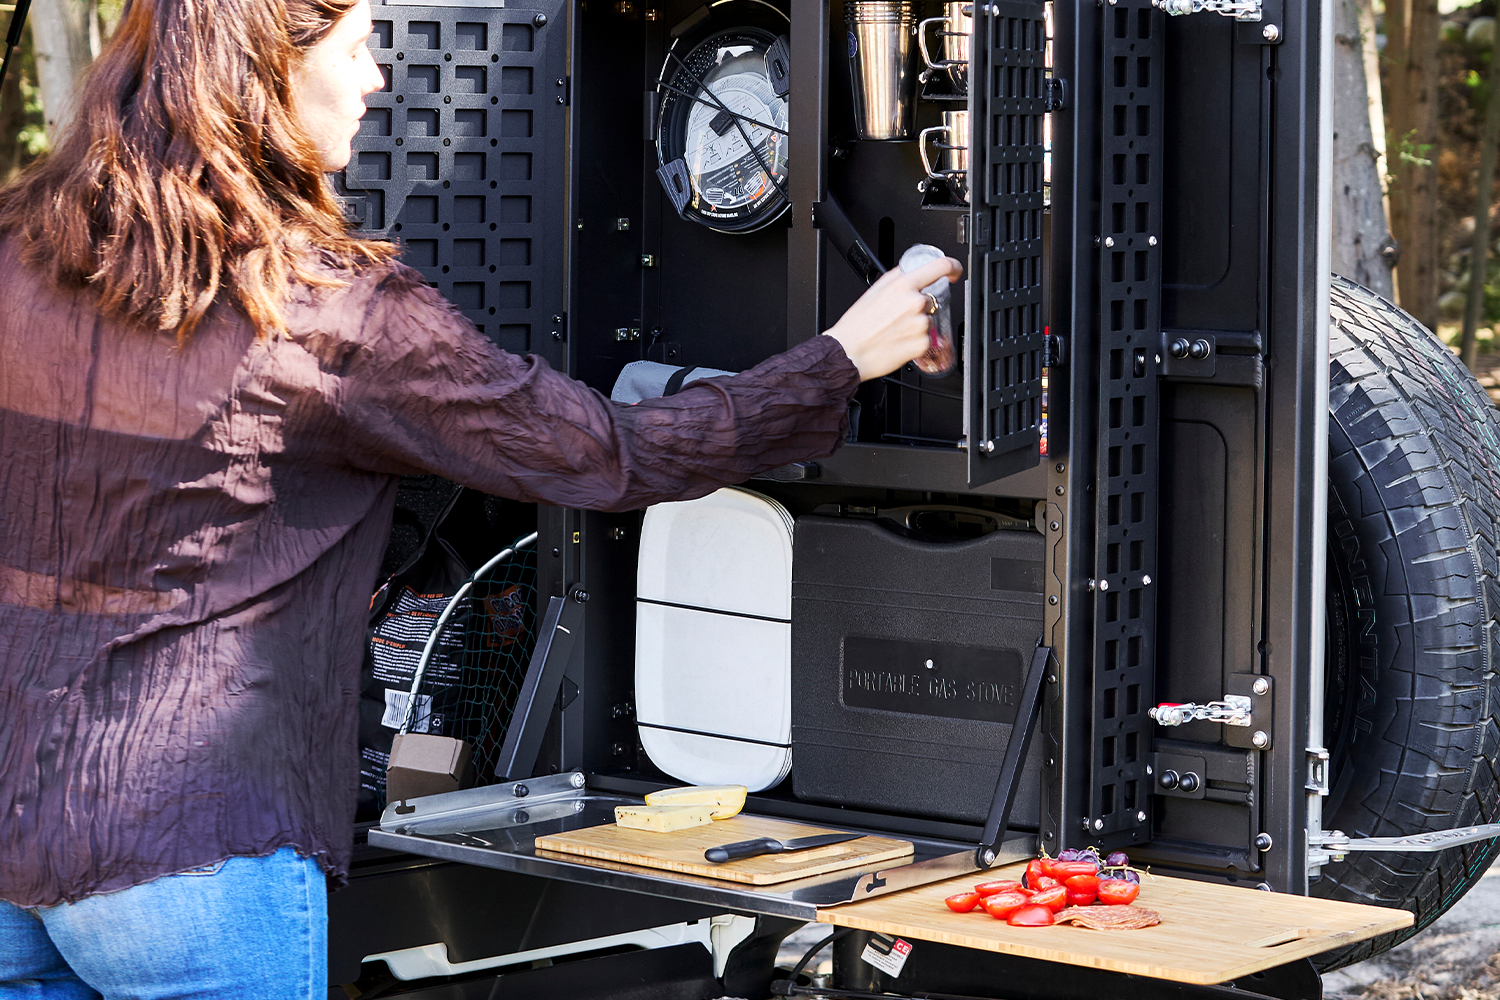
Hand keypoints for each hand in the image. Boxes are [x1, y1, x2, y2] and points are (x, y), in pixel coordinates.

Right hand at [823, 256, 963, 380]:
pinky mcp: (923, 343)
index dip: (953, 267)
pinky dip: (916, 341)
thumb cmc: (856, 325)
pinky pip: (926, 338)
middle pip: (930, 299)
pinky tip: (899, 342)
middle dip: (919, 307)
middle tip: (898, 317)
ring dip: (916, 325)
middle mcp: (914, 302)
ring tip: (895, 331)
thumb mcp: (874, 290)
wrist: (849, 353)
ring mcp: (920, 324)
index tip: (954, 272)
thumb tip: (911, 269)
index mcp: (902, 286)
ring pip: (928, 319)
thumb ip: (897, 276)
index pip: (941, 266)